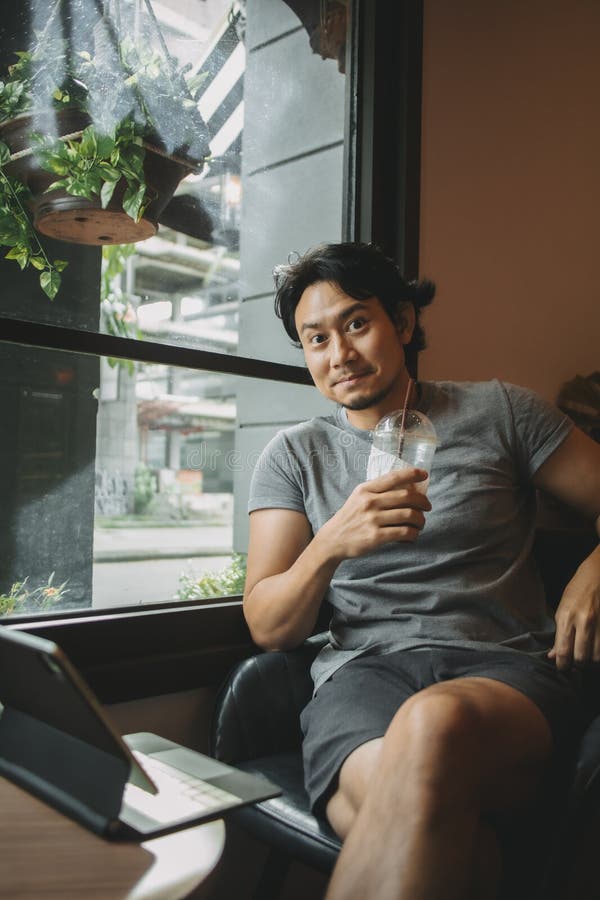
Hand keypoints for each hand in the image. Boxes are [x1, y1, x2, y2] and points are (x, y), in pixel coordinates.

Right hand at [318, 467, 431, 562]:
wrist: (333, 540)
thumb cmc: (350, 518)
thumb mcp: (358, 498)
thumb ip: (377, 492)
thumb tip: (407, 487)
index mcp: (366, 490)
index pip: (394, 477)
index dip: (412, 474)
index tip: (424, 475)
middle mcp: (370, 502)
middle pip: (407, 496)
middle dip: (423, 501)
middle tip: (427, 506)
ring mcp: (373, 520)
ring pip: (409, 514)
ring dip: (420, 520)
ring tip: (420, 523)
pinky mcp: (376, 536)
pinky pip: (404, 532)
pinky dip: (413, 534)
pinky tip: (412, 535)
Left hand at [548, 545, 599, 670]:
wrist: (598, 574)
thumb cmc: (577, 590)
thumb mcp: (561, 609)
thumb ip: (559, 634)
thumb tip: (553, 656)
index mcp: (566, 617)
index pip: (563, 651)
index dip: (562, 665)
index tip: (562, 668)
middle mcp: (584, 621)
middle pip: (581, 658)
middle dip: (577, 665)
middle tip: (575, 663)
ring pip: (597, 657)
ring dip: (591, 660)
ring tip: (587, 655)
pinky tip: (595, 648)